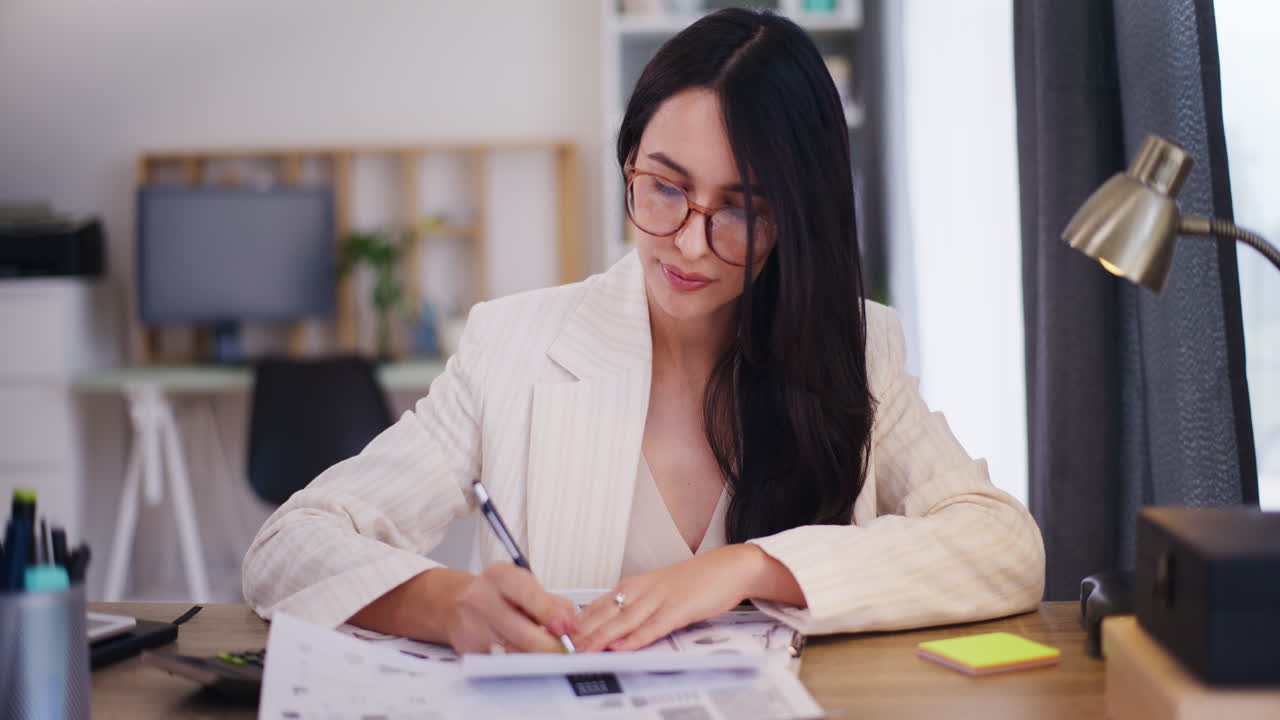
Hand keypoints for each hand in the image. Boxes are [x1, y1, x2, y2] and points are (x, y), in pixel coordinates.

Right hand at [445, 562, 576, 653]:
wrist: (457, 603)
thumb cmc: (497, 593)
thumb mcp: (524, 585)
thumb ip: (552, 602)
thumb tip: (570, 624)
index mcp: (499, 576)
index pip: (528, 595)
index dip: (550, 615)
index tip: (566, 628)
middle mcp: (481, 598)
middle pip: (521, 632)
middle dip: (548, 645)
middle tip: (564, 650)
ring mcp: (472, 625)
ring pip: (513, 650)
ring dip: (535, 655)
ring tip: (547, 652)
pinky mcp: (469, 649)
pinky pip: (501, 660)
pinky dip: (518, 660)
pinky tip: (524, 654)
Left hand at [572, 545, 762, 651]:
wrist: (728, 568)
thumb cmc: (693, 583)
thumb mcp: (657, 593)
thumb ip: (635, 609)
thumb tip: (610, 629)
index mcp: (634, 585)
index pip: (597, 605)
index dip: (576, 623)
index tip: (557, 636)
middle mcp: (642, 589)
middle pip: (605, 613)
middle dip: (581, 632)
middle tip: (560, 646)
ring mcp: (661, 598)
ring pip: (624, 620)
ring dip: (601, 637)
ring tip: (582, 650)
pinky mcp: (680, 608)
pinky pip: (654, 626)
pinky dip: (636, 637)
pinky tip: (622, 646)